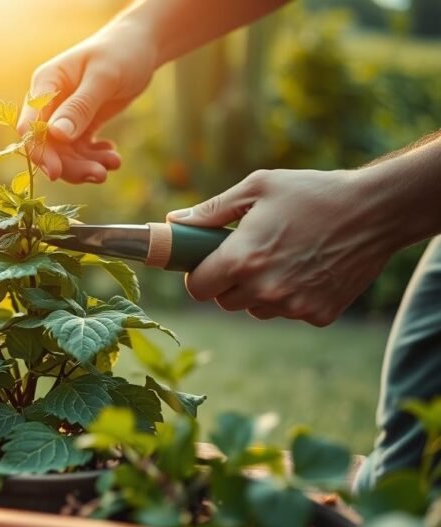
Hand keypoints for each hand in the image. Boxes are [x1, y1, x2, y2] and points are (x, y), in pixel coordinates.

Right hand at [17, 20, 157, 183]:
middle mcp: (49, 104)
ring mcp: (64, 116)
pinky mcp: (81, 125)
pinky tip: (113, 155)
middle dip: (71, 165)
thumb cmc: (121, 53)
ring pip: (66, 153)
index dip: (39, 151)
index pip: (30, 125)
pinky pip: (81, 150)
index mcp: (45, 85)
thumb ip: (79, 106)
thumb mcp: (103, 78)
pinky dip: (96, 158)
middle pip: (49, 146)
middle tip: (100, 175)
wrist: (141, 47)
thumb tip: (56, 134)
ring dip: (87, 164)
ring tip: (113, 163)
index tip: (56, 172)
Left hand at [167, 169, 399, 326]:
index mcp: (242, 259)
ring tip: (283, 258)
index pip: (198, 288)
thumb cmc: (312, 193)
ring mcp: (293, 305)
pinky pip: (290, 312)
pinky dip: (294, 296)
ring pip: (256, 309)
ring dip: (260, 291)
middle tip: (250, 255)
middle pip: (225, 301)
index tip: (209, 263)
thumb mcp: (257, 188)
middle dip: (229, 282)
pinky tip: (310, 269)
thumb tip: (174, 221)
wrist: (376, 211)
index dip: (200, 275)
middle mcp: (264, 289)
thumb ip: (211, 210)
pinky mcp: (319, 314)